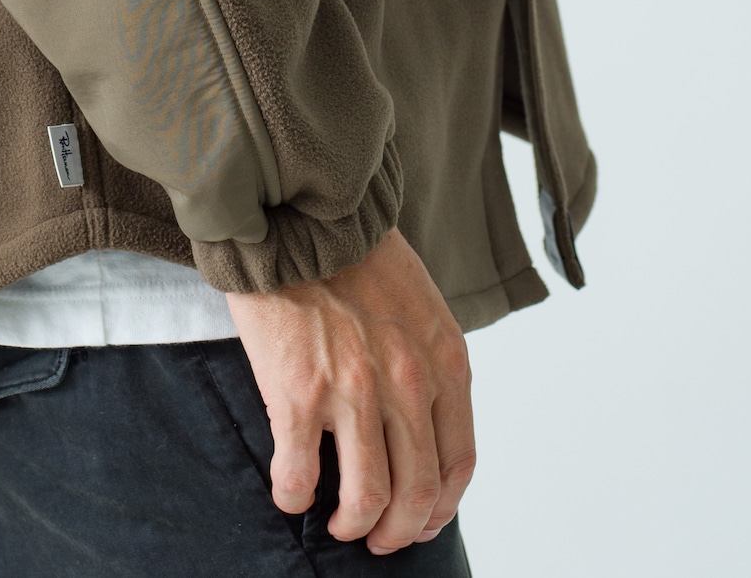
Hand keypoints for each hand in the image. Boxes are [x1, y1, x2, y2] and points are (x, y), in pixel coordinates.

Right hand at [225, 227, 474, 553]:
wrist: (299, 214)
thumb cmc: (355, 256)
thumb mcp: (420, 306)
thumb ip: (428, 366)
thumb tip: (422, 435)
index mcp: (445, 360)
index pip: (458, 465)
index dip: (439, 508)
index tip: (418, 520)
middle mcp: (408, 382)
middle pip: (417, 494)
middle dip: (397, 530)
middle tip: (376, 535)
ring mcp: (354, 391)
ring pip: (367, 500)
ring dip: (352, 524)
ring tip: (337, 521)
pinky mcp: (299, 393)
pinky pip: (300, 479)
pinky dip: (295, 498)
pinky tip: (292, 490)